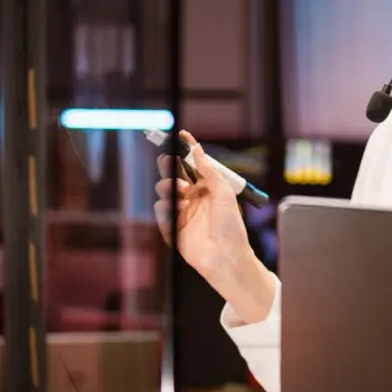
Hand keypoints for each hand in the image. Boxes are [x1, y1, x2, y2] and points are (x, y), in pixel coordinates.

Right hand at [153, 130, 254, 283]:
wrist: (225, 256)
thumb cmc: (231, 227)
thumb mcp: (225, 194)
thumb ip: (210, 171)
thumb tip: (198, 150)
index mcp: (207, 187)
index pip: (192, 164)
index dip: (186, 150)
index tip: (181, 135)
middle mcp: (192, 197)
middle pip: (173, 173)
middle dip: (169, 164)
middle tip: (170, 159)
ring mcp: (181, 211)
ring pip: (164, 189)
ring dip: (170, 185)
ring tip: (182, 190)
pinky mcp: (172, 226)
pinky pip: (161, 209)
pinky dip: (168, 205)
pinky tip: (181, 209)